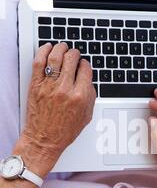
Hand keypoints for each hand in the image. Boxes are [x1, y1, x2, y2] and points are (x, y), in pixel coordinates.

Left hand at [18, 43, 95, 175]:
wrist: (44, 140)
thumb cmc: (63, 132)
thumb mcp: (86, 116)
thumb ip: (90, 97)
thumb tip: (89, 81)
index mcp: (80, 96)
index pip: (86, 70)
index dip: (85, 65)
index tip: (83, 65)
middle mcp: (65, 89)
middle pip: (72, 59)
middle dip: (75, 54)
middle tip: (74, 54)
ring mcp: (49, 86)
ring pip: (56, 57)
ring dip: (61, 48)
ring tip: (62, 47)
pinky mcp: (36, 85)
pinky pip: (39, 62)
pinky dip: (43, 51)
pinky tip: (47, 48)